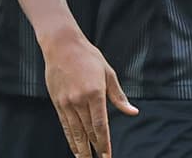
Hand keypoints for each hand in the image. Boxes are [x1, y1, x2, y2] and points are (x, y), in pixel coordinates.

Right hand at [43, 34, 137, 157]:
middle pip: (88, 131)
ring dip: (81, 149)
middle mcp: (80, 100)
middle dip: (95, 148)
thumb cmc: (88, 57)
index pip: (101, 125)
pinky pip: (65, 125)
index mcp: (95, 93)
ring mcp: (67, 102)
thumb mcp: (108, 73)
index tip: (107, 155)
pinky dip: (70, 138)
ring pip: (75, 131)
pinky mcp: (58, 102)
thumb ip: (119, 96)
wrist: (62, 45)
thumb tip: (133, 112)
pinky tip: (75, 148)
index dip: (105, 143)